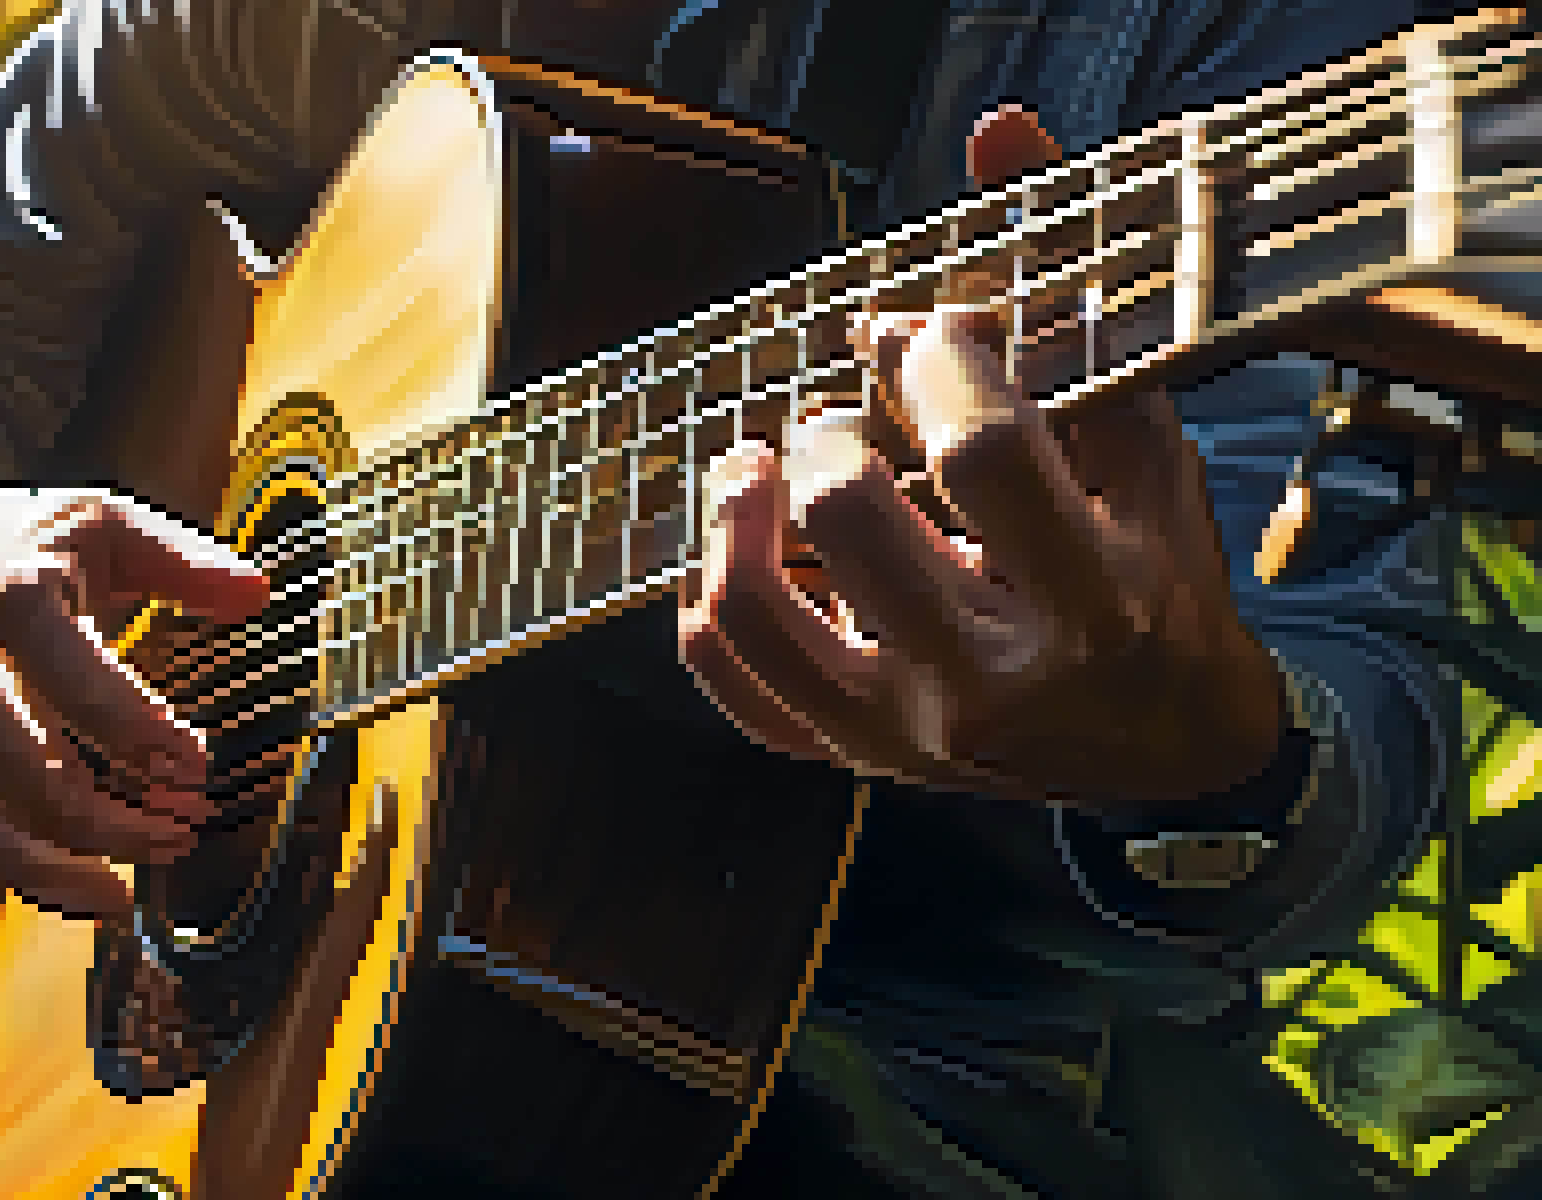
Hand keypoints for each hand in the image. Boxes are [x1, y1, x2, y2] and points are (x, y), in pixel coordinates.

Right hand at [0, 455, 269, 918]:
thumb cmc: (36, 542)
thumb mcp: (104, 523)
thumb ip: (179, 556)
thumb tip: (257, 593)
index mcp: (1, 574)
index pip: (56, 656)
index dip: (124, 717)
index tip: (196, 763)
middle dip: (84, 802)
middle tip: (175, 833)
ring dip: (43, 855)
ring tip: (126, 894)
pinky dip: (14, 863)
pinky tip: (86, 890)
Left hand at [676, 106, 1286, 811]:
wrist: (1163, 753)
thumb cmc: (1153, 582)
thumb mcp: (1145, 450)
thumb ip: (1068, 302)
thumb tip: (996, 134)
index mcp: (1092, 595)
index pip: (980, 453)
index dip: (934, 365)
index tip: (922, 340)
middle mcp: (993, 675)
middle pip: (852, 522)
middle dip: (827, 435)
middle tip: (836, 416)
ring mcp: (909, 729)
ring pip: (759, 615)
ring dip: (732, 514)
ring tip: (750, 464)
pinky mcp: (855, 758)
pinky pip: (734, 689)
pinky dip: (708, 604)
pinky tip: (732, 544)